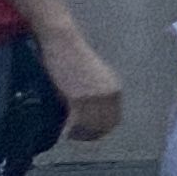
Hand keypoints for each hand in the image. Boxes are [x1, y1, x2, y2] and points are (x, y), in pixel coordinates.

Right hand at [41, 28, 123, 142]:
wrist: (62, 40)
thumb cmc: (70, 55)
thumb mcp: (90, 77)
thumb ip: (94, 96)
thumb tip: (85, 118)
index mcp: (115, 89)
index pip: (114, 119)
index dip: (101, 129)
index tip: (88, 132)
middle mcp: (110, 94)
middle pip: (104, 126)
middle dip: (91, 134)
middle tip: (76, 135)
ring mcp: (96, 97)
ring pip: (91, 127)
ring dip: (81, 134)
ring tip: (70, 134)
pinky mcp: (80, 98)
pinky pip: (78, 122)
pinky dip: (72, 129)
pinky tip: (64, 130)